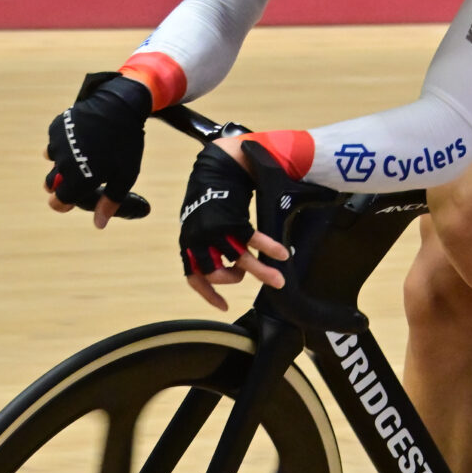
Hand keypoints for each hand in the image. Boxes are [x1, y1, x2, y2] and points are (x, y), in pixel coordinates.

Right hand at [43, 71, 152, 225]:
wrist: (119, 104)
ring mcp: (57, 143)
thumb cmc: (125, 144)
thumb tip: (98, 225)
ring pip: (54, 162)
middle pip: (51, 185)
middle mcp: (63, 163)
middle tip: (80, 176)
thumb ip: (110, 202)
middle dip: (62, 184)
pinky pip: (55, 142)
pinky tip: (82, 138)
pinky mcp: (56, 127)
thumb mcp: (124, 176)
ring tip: (86, 153)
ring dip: (64, 162)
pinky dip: (65, 144)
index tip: (69, 201)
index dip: (63, 204)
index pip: (59, 202)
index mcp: (79, 178)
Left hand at [180, 138, 289, 309]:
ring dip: (262, 273)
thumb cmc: (210, 196)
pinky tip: (282, 254)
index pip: (194, 277)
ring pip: (240, 262)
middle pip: (216, 274)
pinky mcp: (235, 222)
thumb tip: (223, 262)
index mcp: (189, 243)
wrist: (217, 166)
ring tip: (279, 281)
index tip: (223, 306)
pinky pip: (254, 242)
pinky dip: (269, 249)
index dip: (208, 294)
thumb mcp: (199, 222)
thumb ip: (206, 243)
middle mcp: (200, 241)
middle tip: (246, 276)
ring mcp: (217, 232)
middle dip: (234, 280)